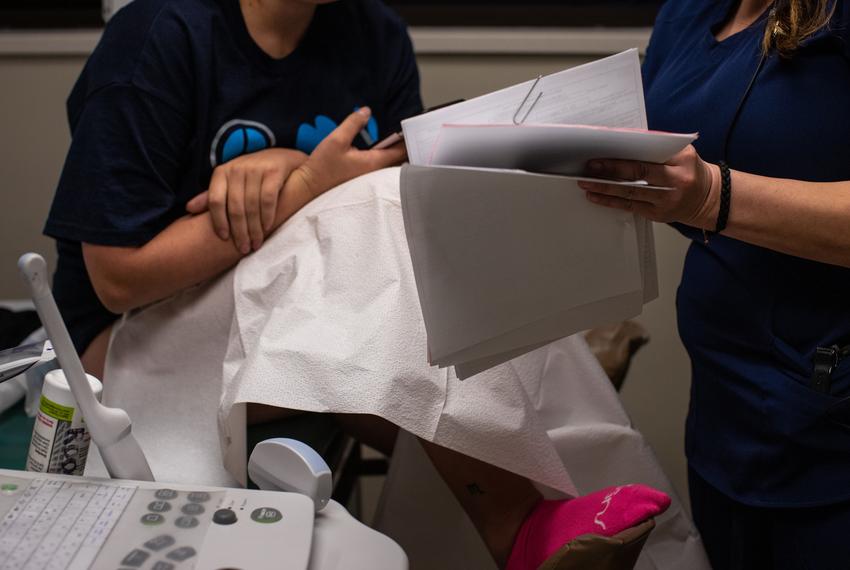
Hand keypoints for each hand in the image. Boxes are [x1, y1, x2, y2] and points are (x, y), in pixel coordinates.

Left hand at [186, 147, 306, 253]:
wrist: (282, 158)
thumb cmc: (252, 175)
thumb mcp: (230, 182)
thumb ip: (211, 196)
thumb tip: (189, 208)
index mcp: (222, 172)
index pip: (215, 200)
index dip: (218, 221)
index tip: (224, 238)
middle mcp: (237, 169)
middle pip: (235, 207)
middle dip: (239, 231)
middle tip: (244, 248)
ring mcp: (256, 169)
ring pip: (252, 205)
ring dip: (254, 228)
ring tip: (256, 243)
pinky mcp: (273, 172)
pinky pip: (268, 199)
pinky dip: (267, 215)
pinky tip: (268, 228)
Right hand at [286, 107, 406, 201]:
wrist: (309, 185)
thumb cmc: (322, 166)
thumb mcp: (337, 140)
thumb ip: (353, 124)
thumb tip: (367, 111)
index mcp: (372, 162)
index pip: (399, 151)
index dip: (409, 140)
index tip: (417, 129)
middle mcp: (373, 170)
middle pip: (397, 157)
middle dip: (406, 144)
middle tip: (415, 130)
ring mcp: (368, 173)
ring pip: (388, 160)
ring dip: (395, 148)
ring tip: (402, 134)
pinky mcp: (360, 173)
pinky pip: (378, 161)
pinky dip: (384, 152)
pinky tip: (382, 143)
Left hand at [577, 145, 720, 227]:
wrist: (708, 198)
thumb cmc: (689, 170)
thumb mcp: (682, 153)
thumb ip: (656, 147)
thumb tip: (623, 141)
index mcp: (682, 161)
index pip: (647, 159)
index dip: (622, 158)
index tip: (602, 153)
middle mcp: (675, 182)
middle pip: (637, 176)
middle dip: (610, 172)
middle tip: (589, 168)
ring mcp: (665, 201)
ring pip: (630, 194)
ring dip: (605, 189)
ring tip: (585, 183)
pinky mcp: (657, 215)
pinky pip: (629, 207)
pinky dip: (610, 202)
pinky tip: (595, 196)